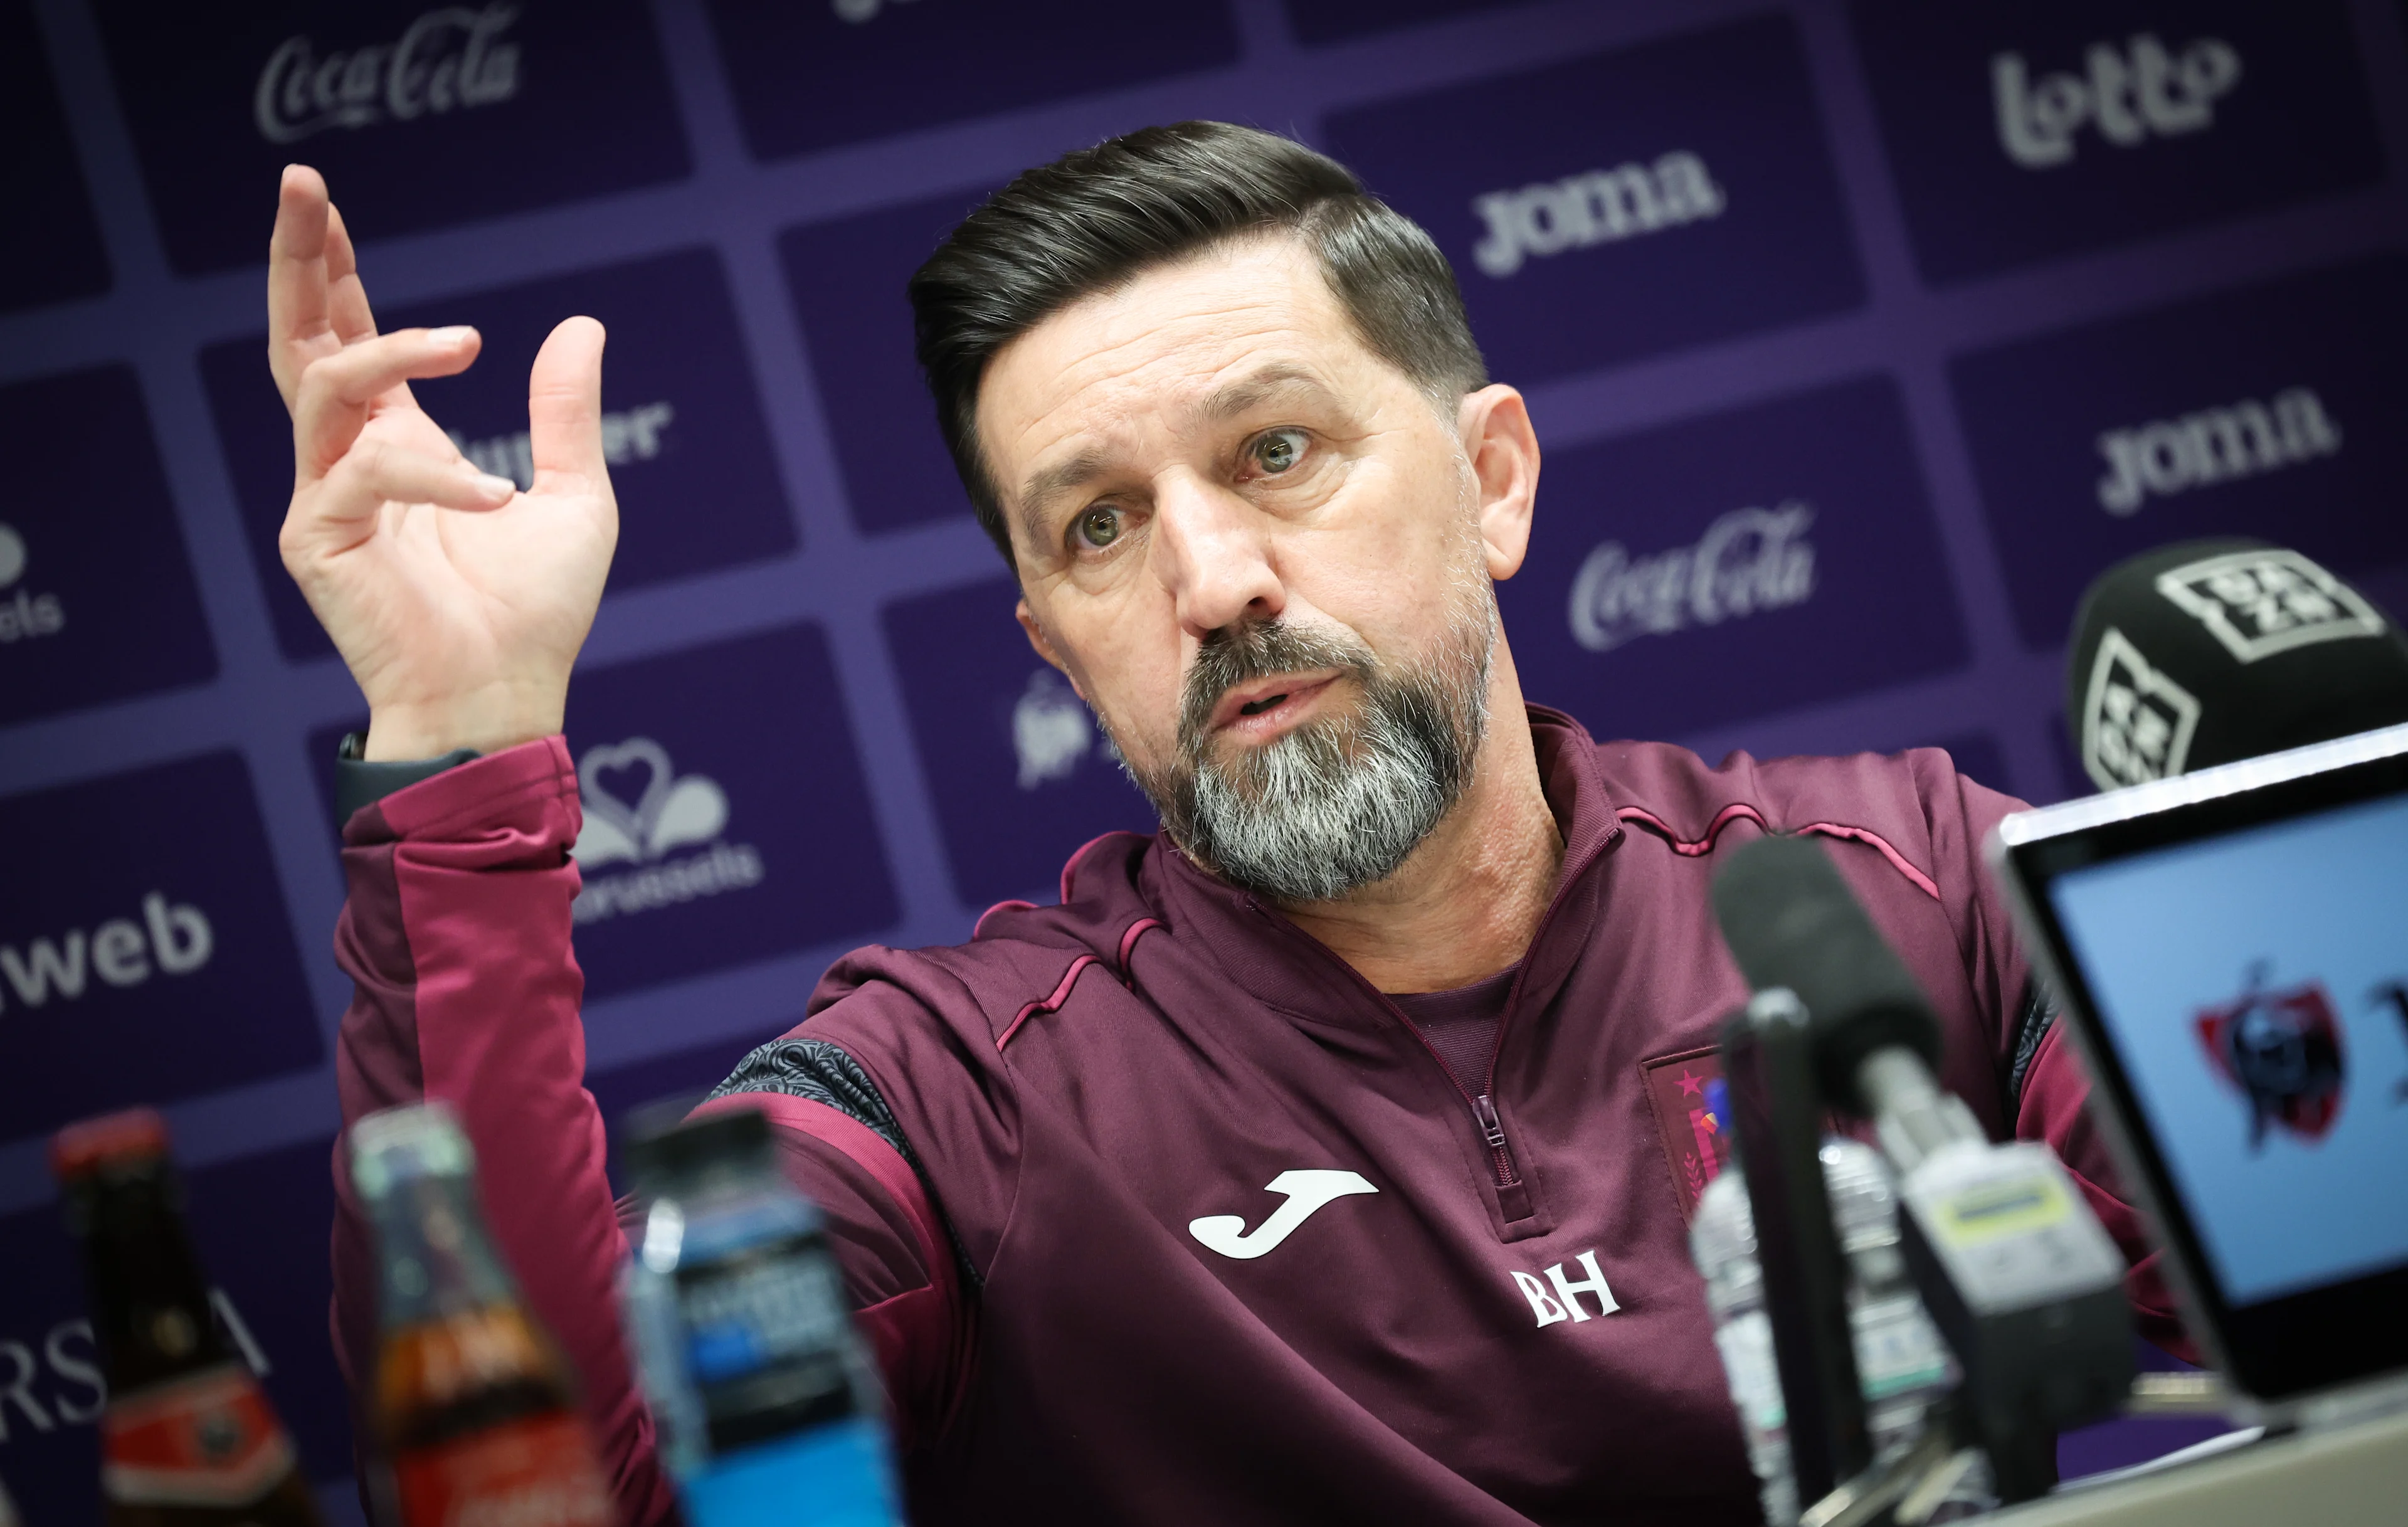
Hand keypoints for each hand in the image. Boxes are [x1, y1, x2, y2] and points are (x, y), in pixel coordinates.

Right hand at [269, 164, 616, 760]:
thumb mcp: (574, 497)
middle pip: (300, 336)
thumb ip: (564, 411)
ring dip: (394, 349)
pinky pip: (367, 472)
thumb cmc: (534, 612)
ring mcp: (325, 497)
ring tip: (467, 342)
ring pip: (325, 383)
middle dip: (300, 257)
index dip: (336, 269)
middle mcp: (350, 460)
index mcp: (399, 444)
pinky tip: (497, 499)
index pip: (350, 336)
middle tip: (302, 183)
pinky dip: (441, 474)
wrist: (507, 696)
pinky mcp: (317, 539)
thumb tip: (581, 324)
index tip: (323, 199)